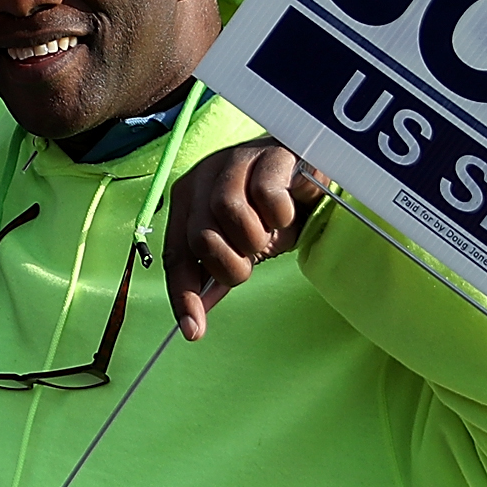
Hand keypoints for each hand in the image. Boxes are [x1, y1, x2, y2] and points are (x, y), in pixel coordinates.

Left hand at [164, 137, 324, 339]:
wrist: (311, 176)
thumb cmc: (269, 211)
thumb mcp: (242, 247)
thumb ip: (217, 274)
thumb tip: (194, 321)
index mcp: (187, 200)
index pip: (175, 254)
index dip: (183, 295)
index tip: (193, 331)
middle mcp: (203, 178)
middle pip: (201, 236)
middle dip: (231, 263)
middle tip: (253, 258)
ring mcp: (236, 161)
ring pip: (228, 211)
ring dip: (255, 237)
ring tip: (270, 233)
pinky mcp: (270, 155)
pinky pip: (266, 195)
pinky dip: (280, 214)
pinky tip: (287, 212)